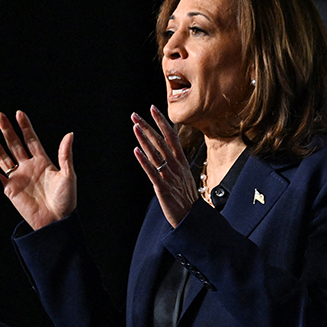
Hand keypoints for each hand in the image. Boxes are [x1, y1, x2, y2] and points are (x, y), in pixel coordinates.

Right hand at [0, 110, 75, 230]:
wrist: (56, 221)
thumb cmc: (66, 200)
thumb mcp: (68, 175)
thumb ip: (65, 154)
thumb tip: (69, 134)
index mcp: (43, 162)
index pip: (31, 139)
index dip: (25, 126)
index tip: (19, 113)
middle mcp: (29, 167)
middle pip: (14, 144)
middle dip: (6, 129)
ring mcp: (18, 177)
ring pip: (3, 156)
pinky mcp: (10, 189)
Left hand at [133, 105, 197, 227]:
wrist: (192, 217)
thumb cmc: (187, 198)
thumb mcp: (184, 176)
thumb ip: (175, 164)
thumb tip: (165, 154)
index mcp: (182, 162)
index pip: (171, 136)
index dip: (162, 122)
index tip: (153, 108)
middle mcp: (176, 166)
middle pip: (160, 142)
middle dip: (147, 127)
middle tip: (135, 115)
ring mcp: (169, 176)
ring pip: (155, 153)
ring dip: (144, 139)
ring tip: (134, 126)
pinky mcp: (163, 188)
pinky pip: (152, 172)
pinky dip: (144, 160)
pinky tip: (136, 150)